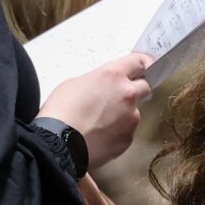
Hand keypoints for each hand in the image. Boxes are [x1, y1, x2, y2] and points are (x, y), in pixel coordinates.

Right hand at [38, 52, 152, 163]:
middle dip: (136, 90)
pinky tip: (99, 136)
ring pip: (133, 113)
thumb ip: (98, 82)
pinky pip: (126, 132)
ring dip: (122, 115)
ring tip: (99, 123)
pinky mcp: (128, 138)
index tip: (145, 65)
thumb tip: (103, 89)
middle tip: (119, 97)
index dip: (142, 63)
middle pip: (145, 87)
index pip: (139, 62)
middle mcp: (127, 95)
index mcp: (113, 76)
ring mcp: (131, 118)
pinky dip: (116, 132)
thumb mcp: (75, 83)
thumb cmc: (61, 110)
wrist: (59, 142)